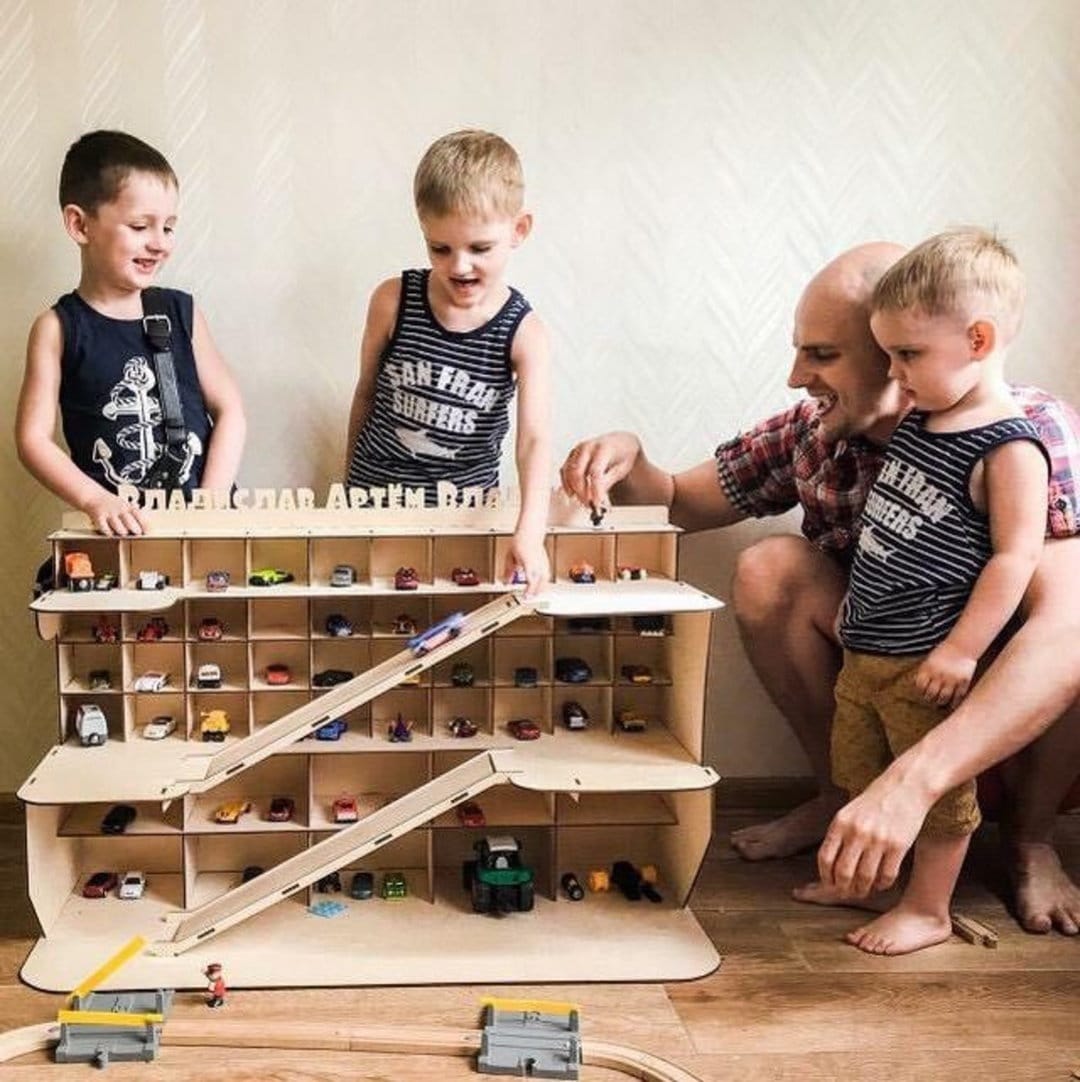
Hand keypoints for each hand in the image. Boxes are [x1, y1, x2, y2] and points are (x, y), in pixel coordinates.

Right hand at [80, 490, 148, 536]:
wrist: (94, 496)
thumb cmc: (112, 503)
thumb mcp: (126, 505)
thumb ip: (136, 514)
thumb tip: (148, 526)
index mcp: (128, 507)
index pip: (140, 516)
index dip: (145, 525)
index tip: (148, 532)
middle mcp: (120, 510)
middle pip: (131, 524)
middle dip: (135, 531)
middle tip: (136, 534)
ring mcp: (110, 514)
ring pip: (120, 529)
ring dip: (123, 533)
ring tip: (123, 532)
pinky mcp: (99, 519)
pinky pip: (107, 530)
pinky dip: (110, 533)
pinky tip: (111, 532)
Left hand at [505, 530, 549, 598]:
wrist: (530, 532)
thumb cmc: (521, 541)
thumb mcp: (510, 557)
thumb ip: (509, 571)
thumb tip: (507, 580)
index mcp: (529, 565)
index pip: (531, 583)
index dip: (528, 592)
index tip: (525, 597)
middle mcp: (538, 565)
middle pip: (540, 584)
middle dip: (534, 593)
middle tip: (528, 598)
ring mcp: (544, 564)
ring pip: (545, 581)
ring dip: (540, 589)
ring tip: (534, 593)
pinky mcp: (546, 562)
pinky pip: (546, 576)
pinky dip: (543, 582)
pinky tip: (539, 583)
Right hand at [559, 432, 641, 511]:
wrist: (619, 442)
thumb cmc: (622, 454)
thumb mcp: (621, 468)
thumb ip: (608, 481)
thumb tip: (597, 497)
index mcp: (603, 448)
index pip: (595, 472)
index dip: (594, 489)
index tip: (596, 503)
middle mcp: (588, 447)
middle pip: (577, 472)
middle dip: (581, 491)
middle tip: (589, 505)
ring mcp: (577, 450)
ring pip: (568, 472)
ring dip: (573, 489)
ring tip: (583, 501)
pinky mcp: (572, 455)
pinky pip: (564, 470)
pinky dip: (567, 484)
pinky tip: (574, 493)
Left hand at [817, 771, 931, 895]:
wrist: (904, 788)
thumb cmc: (874, 802)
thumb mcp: (848, 813)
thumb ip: (838, 835)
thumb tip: (829, 865)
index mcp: (840, 823)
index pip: (826, 858)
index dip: (825, 877)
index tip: (829, 884)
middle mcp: (857, 832)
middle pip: (843, 873)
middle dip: (843, 888)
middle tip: (847, 892)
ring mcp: (878, 840)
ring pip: (865, 878)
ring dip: (862, 890)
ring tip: (862, 891)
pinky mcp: (898, 846)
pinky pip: (887, 876)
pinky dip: (881, 885)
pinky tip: (880, 884)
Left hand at [914, 642, 975, 706]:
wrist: (962, 646)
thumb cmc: (943, 652)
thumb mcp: (929, 660)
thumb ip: (924, 672)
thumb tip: (917, 686)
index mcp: (928, 669)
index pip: (920, 686)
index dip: (920, 692)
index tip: (922, 694)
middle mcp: (939, 675)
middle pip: (930, 694)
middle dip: (929, 699)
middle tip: (930, 700)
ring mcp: (951, 679)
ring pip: (943, 697)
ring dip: (940, 702)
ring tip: (939, 702)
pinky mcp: (963, 682)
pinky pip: (958, 697)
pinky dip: (954, 703)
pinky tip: (952, 705)